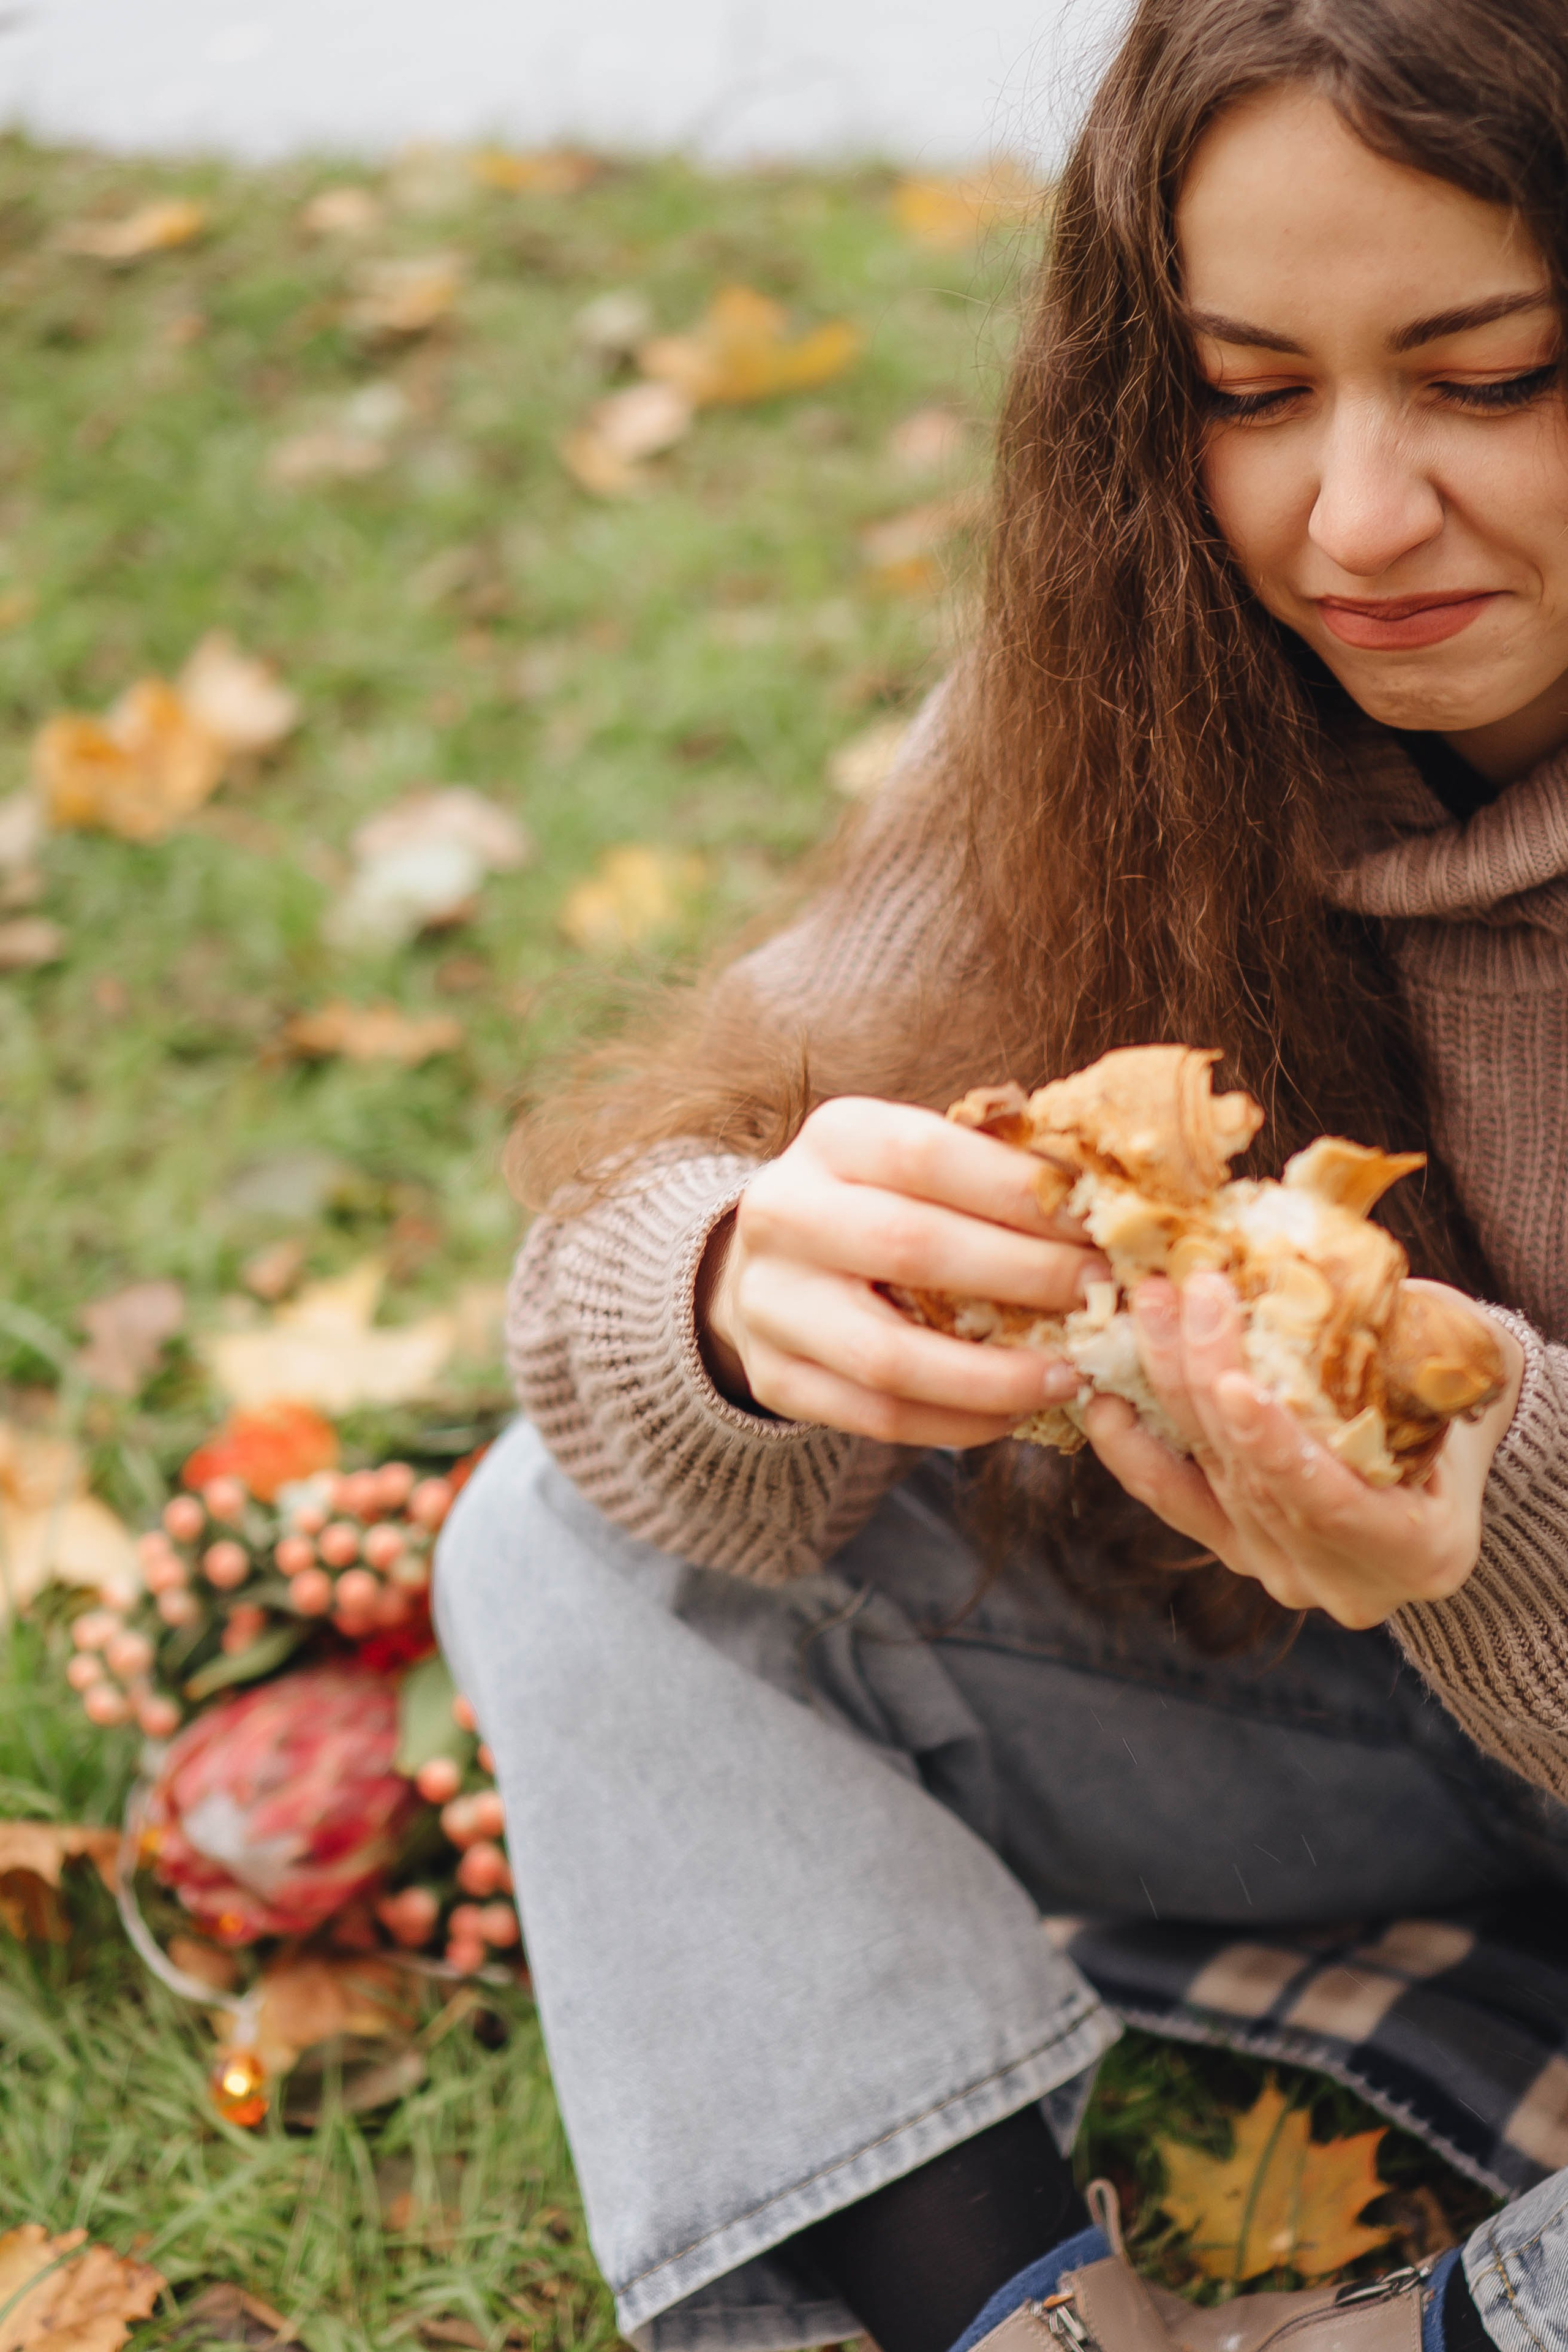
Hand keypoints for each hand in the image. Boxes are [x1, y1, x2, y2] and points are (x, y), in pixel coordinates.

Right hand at [698, 1095, 1109, 1445]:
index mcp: (833, 1138)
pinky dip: (956, 1423)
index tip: (1095, 1226)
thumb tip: (1106, 1207)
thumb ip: (989, 1173)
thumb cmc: (879, 1203)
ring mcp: (767, 1301)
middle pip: (912, 1249)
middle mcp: (784, 1212)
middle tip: (1100, 1299)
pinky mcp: (774, 1376)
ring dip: (995, 1376)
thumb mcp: (914, 1162)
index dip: (1019, 1194)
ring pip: (891, 1356)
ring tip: (1068, 1377)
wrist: (772, 1262)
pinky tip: (1011, 1412)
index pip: (928, 1155)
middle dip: (1025, 1278)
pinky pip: (876, 1417)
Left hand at [1084, 1272, 1523, 1628]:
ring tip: (1145, 1309)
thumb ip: (1406, 1338)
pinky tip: (1101, 1398)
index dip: (1276, 1448)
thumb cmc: (1460, 1399)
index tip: (1234, 1386)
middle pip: (1255, 1481)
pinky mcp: (1233, 1547)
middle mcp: (1343, 1581)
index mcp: (1421, 1551)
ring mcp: (1280, 1570)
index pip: (1331, 1503)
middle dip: (1207, 1382)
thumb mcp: (1459, 1374)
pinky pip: (1174, 1500)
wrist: (1452, 1458)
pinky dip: (1133, 1449)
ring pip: (1208, 1481)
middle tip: (1182, 1293)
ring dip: (1167, 1391)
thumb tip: (1319, 1262)